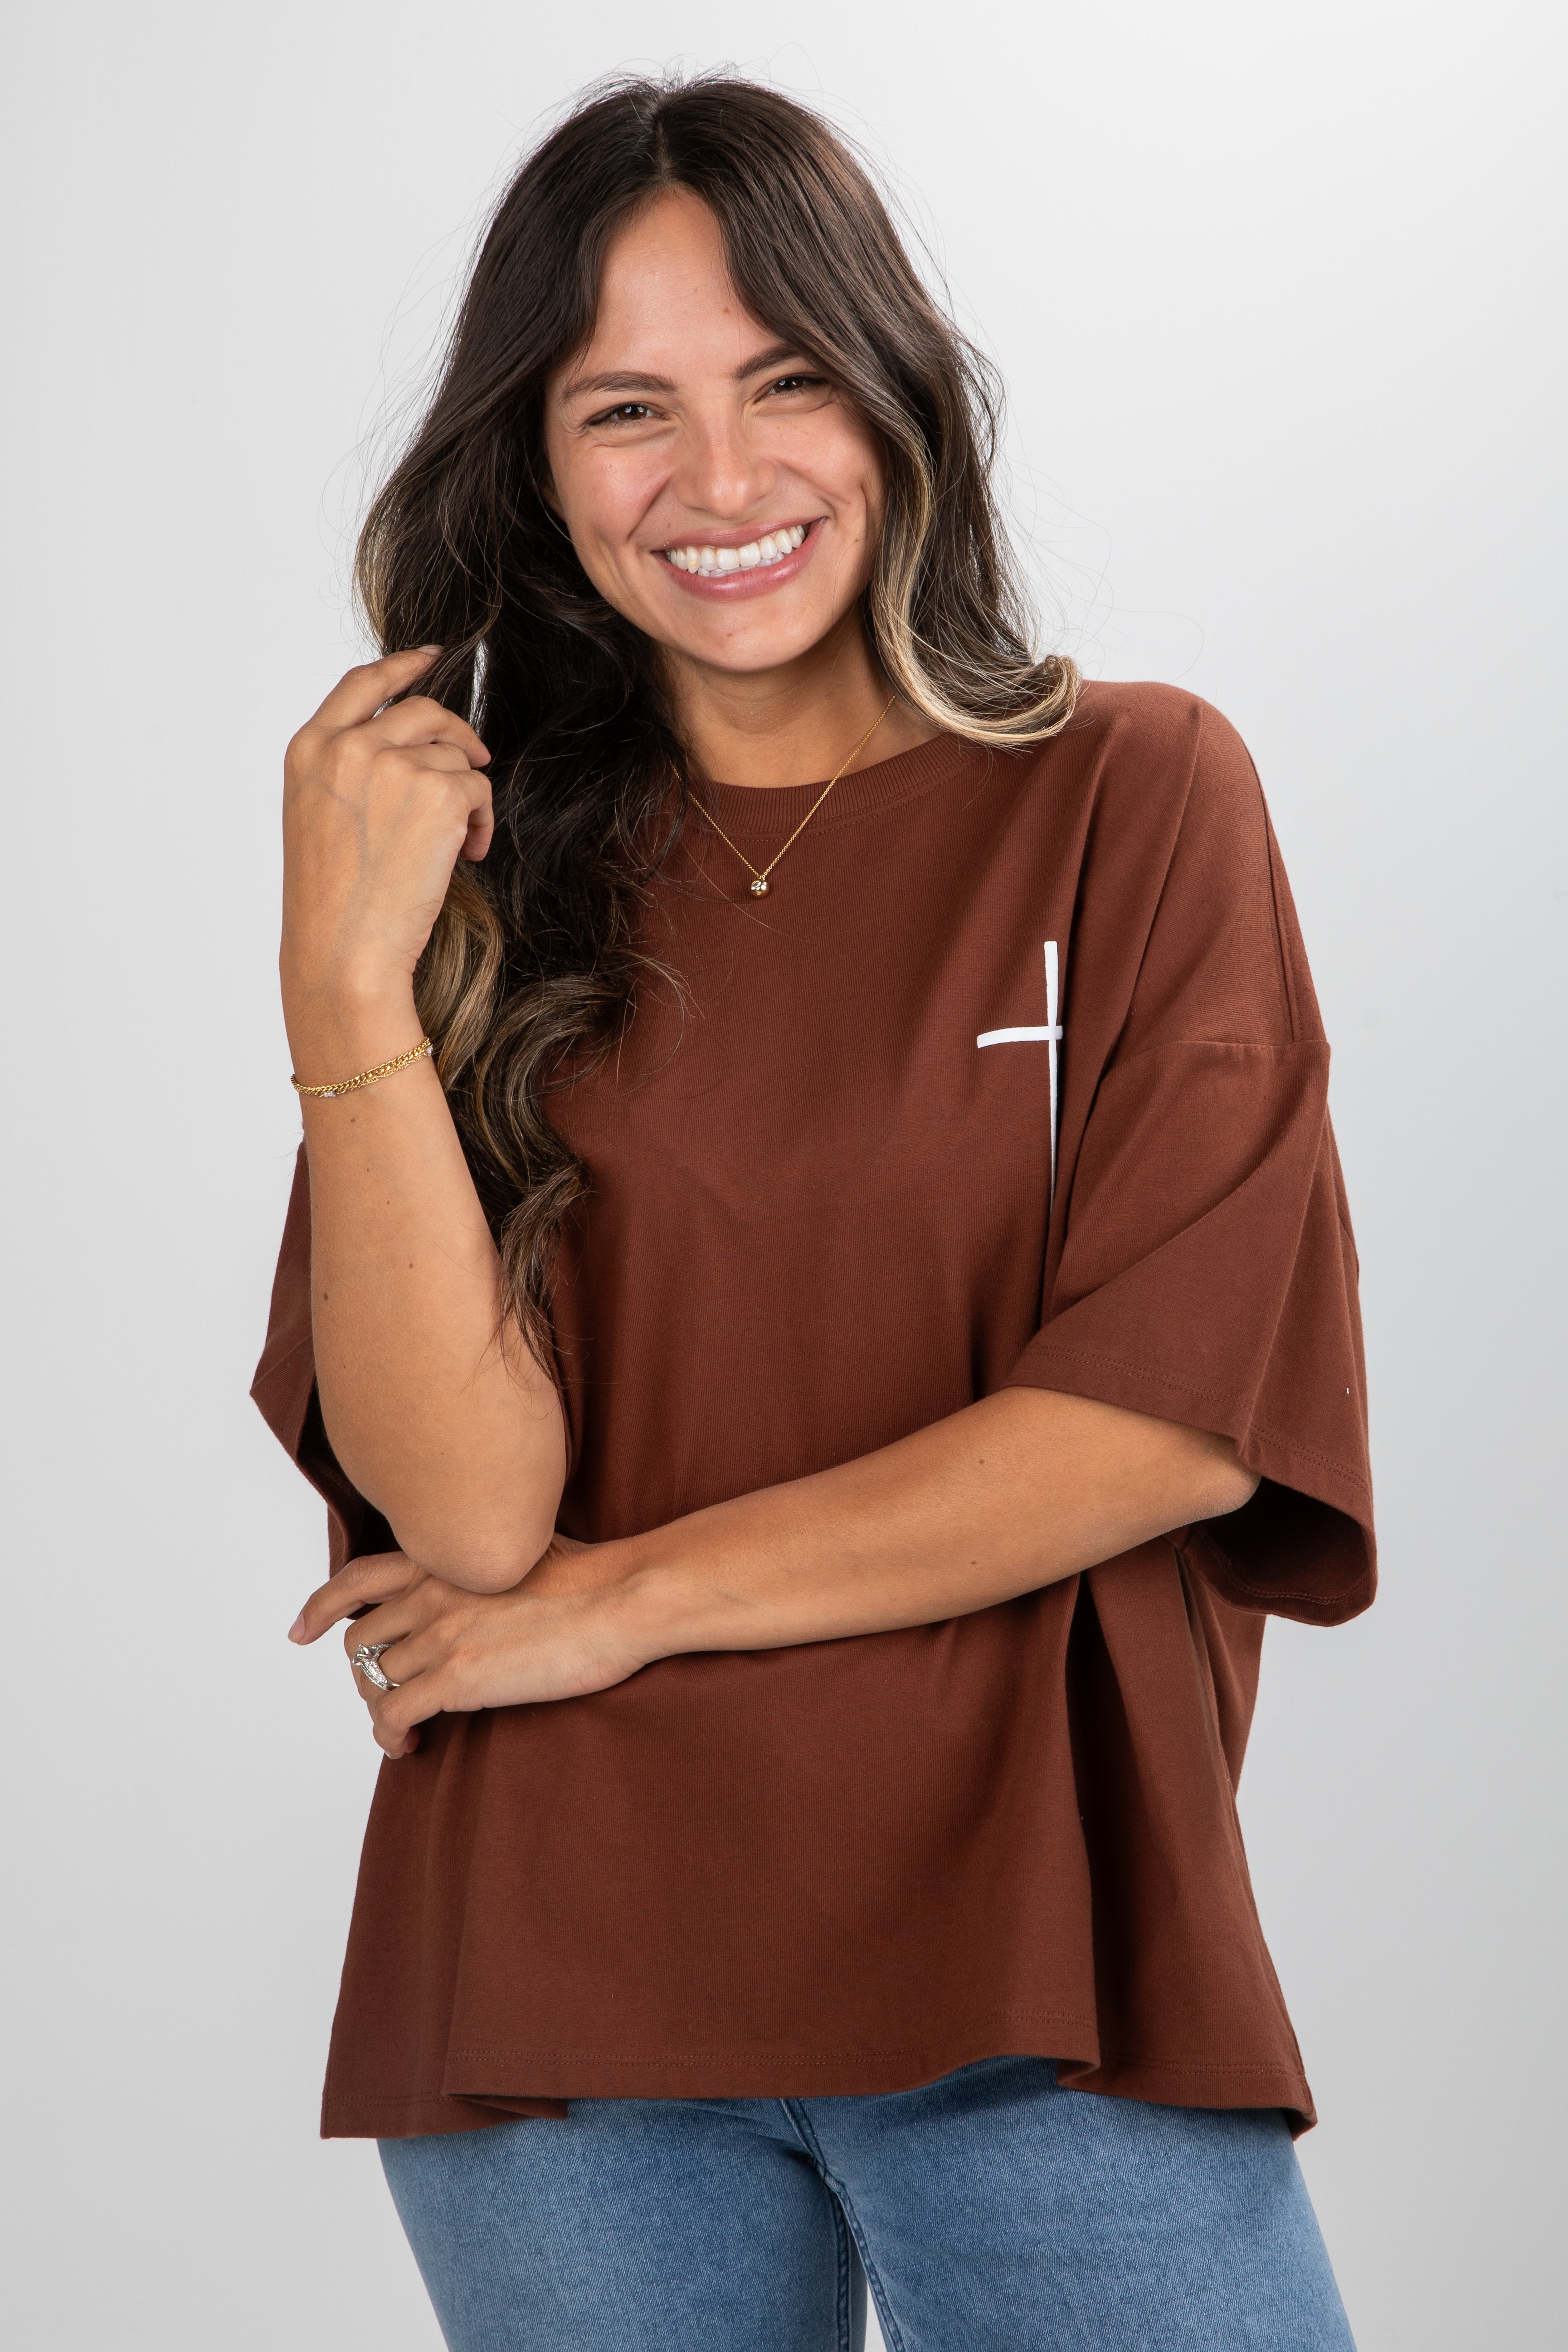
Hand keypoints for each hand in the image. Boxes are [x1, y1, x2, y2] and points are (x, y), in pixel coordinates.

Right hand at [281, 647, 492, 1017]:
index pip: (363, 684)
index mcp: (309, 750)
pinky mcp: (438, 792)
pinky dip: (482, 823)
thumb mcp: (319, 819)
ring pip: (455, 755)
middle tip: (476, 763)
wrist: (344, 952)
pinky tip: (468, 857)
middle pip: (422, 710)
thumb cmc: (333, 904)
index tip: (433, 657)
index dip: (403, 666)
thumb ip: (350, 771)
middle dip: (456, 735)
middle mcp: (346, 747)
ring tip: (458, 845)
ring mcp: (391, 764)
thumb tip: (411, 746)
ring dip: (467, 796)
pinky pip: (478, 789)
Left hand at [287, 1539, 653, 1758]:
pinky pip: (391, 1715)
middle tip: (389, 1693)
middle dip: (365, 1670)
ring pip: (370, 1678)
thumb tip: (484, 1584)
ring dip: (378, 1706)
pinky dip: (388, 1736)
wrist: (621, 1598)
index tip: (303, 1629)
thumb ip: (484, 1563)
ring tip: (404, 1725)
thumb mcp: (523, 1548)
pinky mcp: (455, 1679)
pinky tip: (409, 1745)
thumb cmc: (593, 1577)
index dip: (322, 1605)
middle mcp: (431, 1591)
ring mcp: (440, 1634)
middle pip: (360, 1637)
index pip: (359, 1576)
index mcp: (444, 1558)